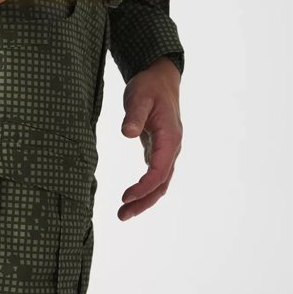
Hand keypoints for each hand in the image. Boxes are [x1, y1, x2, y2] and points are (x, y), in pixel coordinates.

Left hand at [118, 56, 182, 220]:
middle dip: (143, 202)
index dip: (143, 186)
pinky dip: (145, 188)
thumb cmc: (149, 86)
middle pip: (161, 183)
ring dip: (144, 199)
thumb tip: (127, 133)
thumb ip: (134, 116)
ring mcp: (167, 150)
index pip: (159, 170)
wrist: (159, 78)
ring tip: (123, 212)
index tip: (126, 197)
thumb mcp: (139, 96)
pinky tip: (132, 196)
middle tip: (121, 215)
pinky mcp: (159, 148)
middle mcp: (172, 148)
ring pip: (159, 182)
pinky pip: (155, 174)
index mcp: (170, 138)